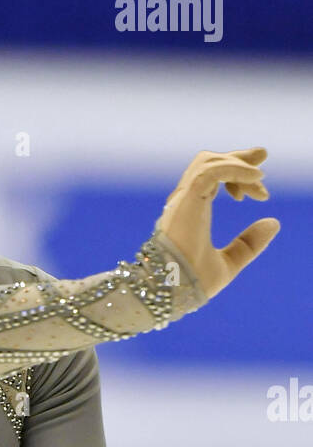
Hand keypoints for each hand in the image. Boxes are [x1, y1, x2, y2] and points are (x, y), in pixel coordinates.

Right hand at [157, 147, 279, 298]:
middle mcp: (185, 202)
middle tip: (263, 155)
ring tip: (259, 178)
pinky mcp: (186, 200)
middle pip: (209, 163)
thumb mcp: (229, 262)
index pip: (211, 179)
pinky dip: (233, 169)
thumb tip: (274, 223)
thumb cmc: (193, 283)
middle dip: (237, 157)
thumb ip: (248, 243)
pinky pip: (210, 172)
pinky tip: (254, 178)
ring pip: (208, 162)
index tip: (260, 187)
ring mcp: (183, 200)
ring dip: (237, 163)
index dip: (236, 174)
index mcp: (192, 213)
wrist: (173, 291)